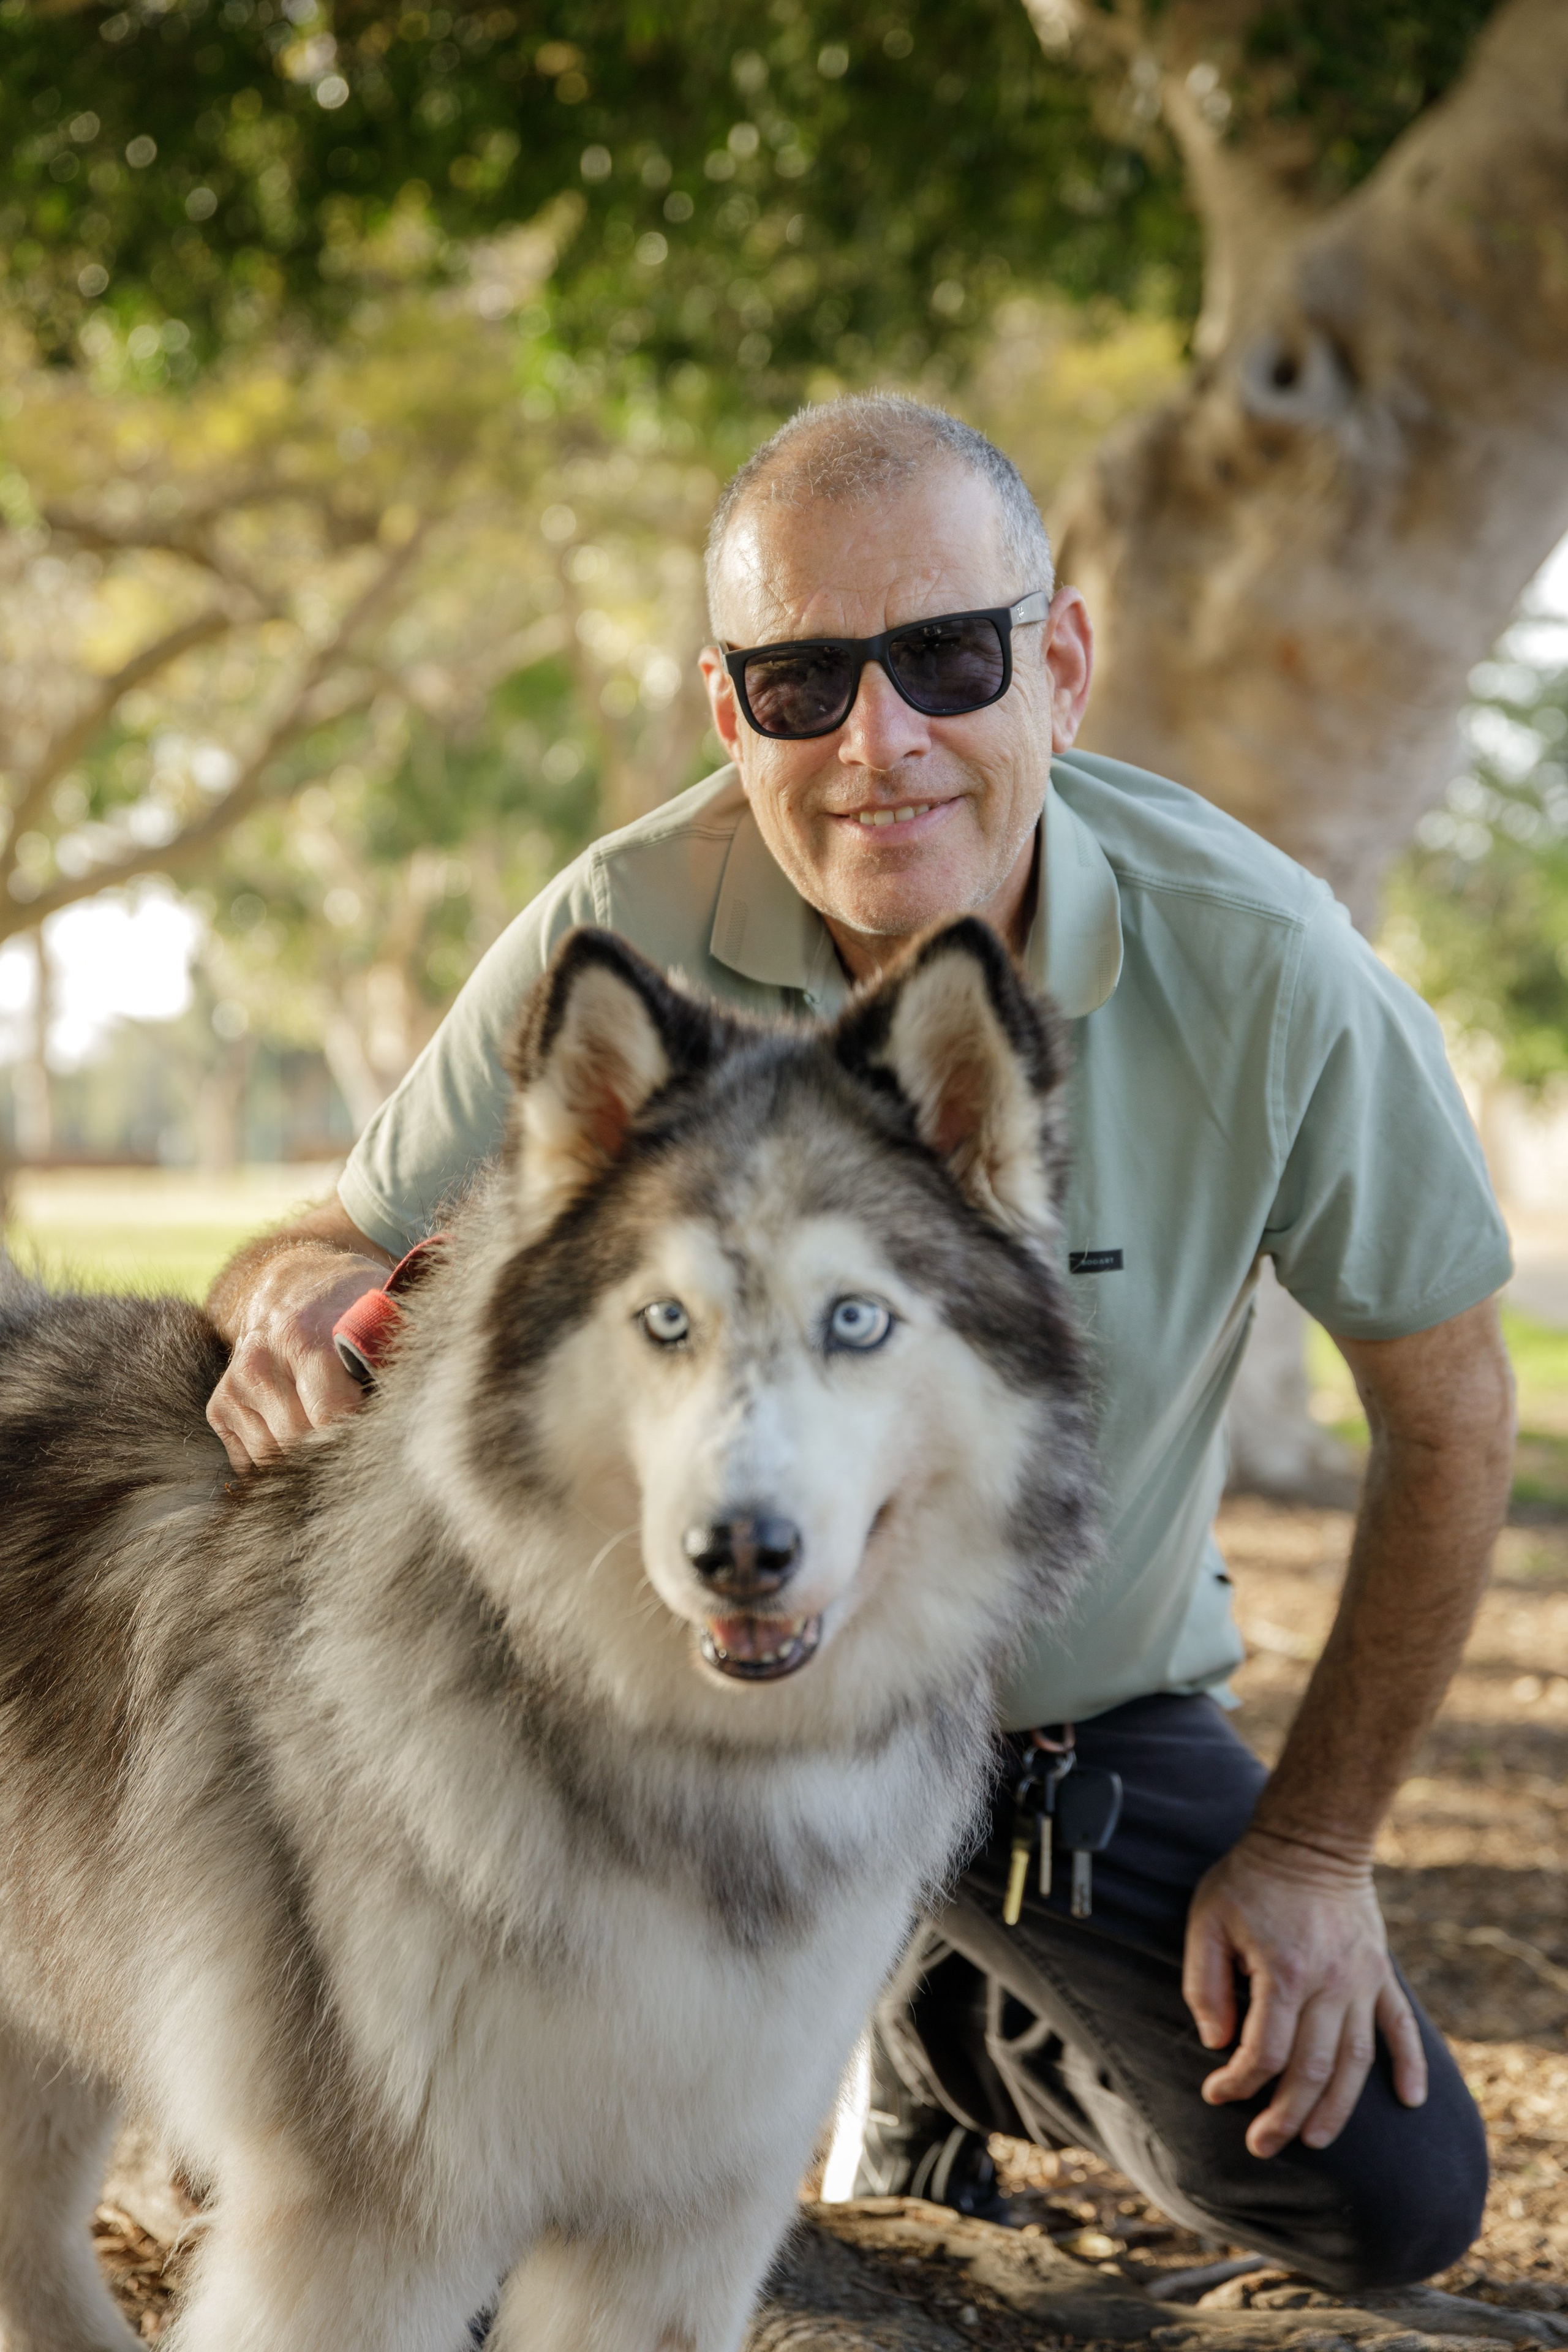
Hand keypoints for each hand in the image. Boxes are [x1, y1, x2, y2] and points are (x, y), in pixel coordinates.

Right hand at [207, 1247, 388, 1472]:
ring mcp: (237, 1386)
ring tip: (338, 1449)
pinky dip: (280, 1462)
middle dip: (336, 1453)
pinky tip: (306, 1445)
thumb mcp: (382, 1308)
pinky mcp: (222, 1405)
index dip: (361, 1439)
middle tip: (367, 1453)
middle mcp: (261, 1363)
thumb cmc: (350, 1302)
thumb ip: (400, 1347)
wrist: (291, 1283)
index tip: (387, 1445)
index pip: (329, 1418)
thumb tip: (428, 1395)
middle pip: (299, 1443)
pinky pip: (251, 1460)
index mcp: (304, 1339)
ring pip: (273, 1457)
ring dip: (307, 1462)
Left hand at [1182, 1827, 1426, 2158]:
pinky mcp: (1380, 1973)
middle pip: (1312, 2069)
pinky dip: (1409, 2065)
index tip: (1215, 2093)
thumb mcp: (1207, 1922)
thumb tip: (1215, 2043)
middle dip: (1284, 2116)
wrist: (1310, 1838)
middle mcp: (1329, 1984)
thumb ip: (1204, 1984)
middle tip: (1261, 2147)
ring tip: (1315, 2140)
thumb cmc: (1249, 1880)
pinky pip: (1401, 2027)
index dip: (1237, 2083)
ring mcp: (1361, 1980)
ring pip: (1356, 2062)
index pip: (1262, 2052)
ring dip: (1337, 2109)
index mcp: (1283, 1973)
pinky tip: (1409, 2100)